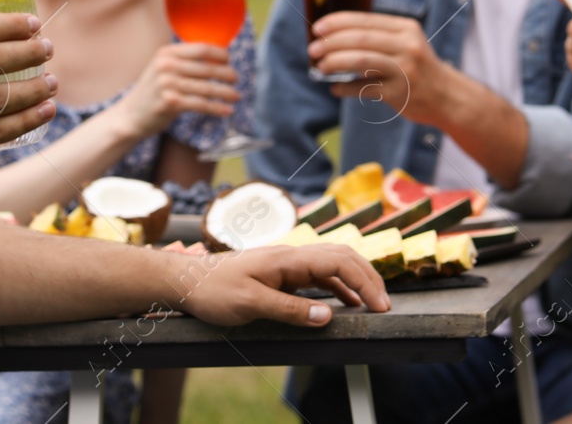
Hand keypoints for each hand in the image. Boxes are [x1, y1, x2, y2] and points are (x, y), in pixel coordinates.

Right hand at [114, 44, 238, 137]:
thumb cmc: (153, 91)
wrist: (131, 115)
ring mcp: (167, 84)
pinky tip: (227, 110)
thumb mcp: (163, 69)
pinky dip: (217, 108)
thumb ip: (184, 62)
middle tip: (235, 79)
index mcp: (167, 53)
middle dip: (226, 74)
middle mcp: (166, 66)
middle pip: (206, 68)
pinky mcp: (171, 103)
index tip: (228, 59)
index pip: (201, 48)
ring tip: (236, 96)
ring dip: (225, 92)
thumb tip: (217, 59)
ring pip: (206, 87)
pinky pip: (201, 104)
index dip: (219, 54)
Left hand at [176, 243, 390, 326]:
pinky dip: (338, 287)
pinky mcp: (282, 275)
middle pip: (342, 257)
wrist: (187, 281)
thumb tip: (328, 315)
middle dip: (368, 278)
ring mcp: (287, 264)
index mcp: (287, 258)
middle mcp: (291, 255)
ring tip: (374, 305)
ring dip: (356, 281)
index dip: (364, 282)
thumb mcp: (249, 304)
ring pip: (332, 265)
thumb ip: (290, 309)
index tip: (381, 306)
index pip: (338, 261)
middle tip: (385, 305)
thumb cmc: (214, 291)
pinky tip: (347, 304)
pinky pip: (318, 276)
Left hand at [314, 12, 453, 126]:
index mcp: (405, 28)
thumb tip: (334, 37)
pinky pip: (365, 88)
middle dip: (331, 43)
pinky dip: (346, 88)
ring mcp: (405, 70)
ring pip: (361, 61)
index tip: (317, 28)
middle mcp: (407, 45)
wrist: (448, 96)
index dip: (338, 23)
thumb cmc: (418, 67)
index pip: (365, 21)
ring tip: (320, 66)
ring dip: (335, 62)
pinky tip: (335, 88)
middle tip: (313, 49)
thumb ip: (378, 37)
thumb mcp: (406, 43)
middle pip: (361, 39)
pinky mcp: (400, 93)